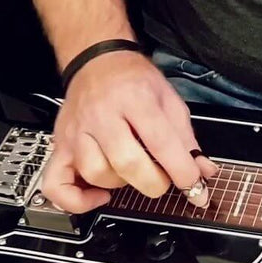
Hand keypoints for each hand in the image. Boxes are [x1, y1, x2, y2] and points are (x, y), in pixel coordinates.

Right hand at [41, 48, 217, 213]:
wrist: (97, 61)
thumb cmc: (134, 82)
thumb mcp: (170, 101)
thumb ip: (187, 139)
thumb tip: (204, 171)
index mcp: (136, 100)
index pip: (161, 143)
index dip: (183, 172)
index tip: (196, 188)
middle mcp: (102, 116)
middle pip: (127, 164)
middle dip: (155, 182)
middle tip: (164, 178)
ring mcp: (77, 132)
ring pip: (97, 174)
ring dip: (122, 184)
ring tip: (134, 174)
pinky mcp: (60, 145)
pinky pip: (57, 184)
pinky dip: (77, 201)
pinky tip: (100, 196)